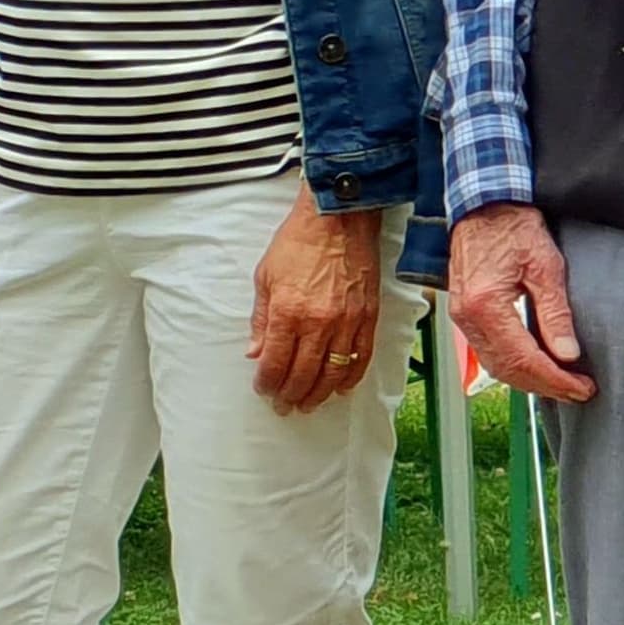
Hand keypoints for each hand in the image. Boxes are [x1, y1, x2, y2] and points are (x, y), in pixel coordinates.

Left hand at [247, 190, 386, 413]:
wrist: (337, 219)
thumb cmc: (298, 242)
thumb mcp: (265, 277)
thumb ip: (261, 319)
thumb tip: (255, 351)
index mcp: (288, 312)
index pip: (276, 363)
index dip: (268, 383)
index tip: (263, 389)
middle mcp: (318, 323)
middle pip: (304, 374)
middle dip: (291, 395)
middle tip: (284, 405)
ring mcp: (347, 323)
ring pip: (333, 373)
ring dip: (319, 393)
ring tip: (308, 403)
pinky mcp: (368, 318)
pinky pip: (361, 357)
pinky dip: (351, 377)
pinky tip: (341, 387)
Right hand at [448, 202, 591, 402]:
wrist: (483, 205)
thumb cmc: (511, 226)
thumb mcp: (545, 266)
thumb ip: (555, 313)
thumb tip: (567, 353)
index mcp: (487, 306)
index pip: (524, 358)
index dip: (555, 379)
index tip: (581, 387)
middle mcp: (468, 317)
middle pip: (507, 369)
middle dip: (545, 386)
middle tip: (576, 391)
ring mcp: (463, 318)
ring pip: (496, 366)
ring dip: (529, 380)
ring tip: (560, 383)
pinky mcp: (465, 314)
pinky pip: (488, 352)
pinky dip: (513, 365)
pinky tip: (535, 365)